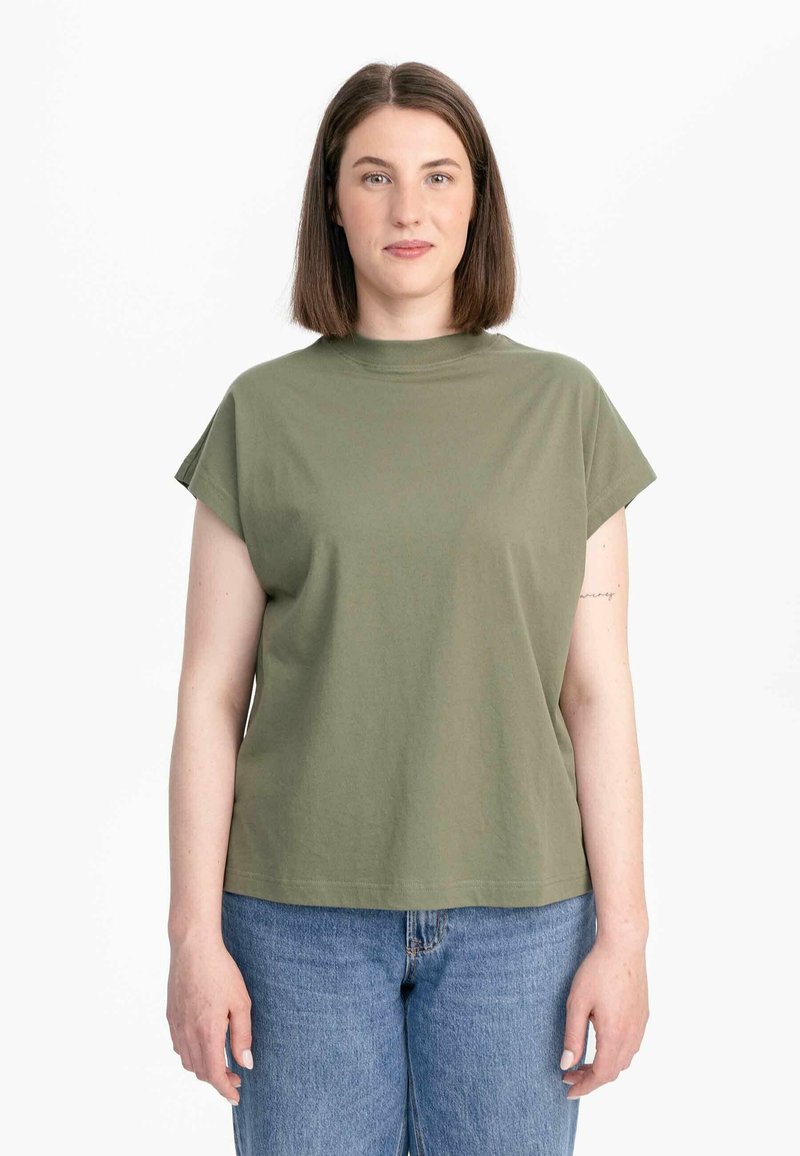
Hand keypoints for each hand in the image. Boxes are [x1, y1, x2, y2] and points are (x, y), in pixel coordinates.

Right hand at [166, 932, 253, 1105]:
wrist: (193, 947)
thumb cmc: (220, 971)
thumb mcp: (241, 1002)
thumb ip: (242, 1036)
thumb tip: (245, 1063)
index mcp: (207, 1032)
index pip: (214, 1074)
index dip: (225, 1089)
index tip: (236, 1097)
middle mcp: (187, 1033)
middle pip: (200, 1071)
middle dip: (217, 1080)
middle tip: (235, 1077)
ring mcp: (176, 1025)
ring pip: (187, 1061)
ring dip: (203, 1068)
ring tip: (221, 1062)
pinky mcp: (171, 1015)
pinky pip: (179, 1045)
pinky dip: (191, 1054)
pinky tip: (203, 1045)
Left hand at [559, 935, 648, 1099]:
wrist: (624, 945)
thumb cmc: (597, 970)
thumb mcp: (577, 1002)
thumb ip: (573, 1036)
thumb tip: (567, 1064)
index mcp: (615, 1034)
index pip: (601, 1075)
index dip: (585, 1086)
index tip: (568, 1090)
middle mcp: (632, 1034)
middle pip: (614, 1071)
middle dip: (591, 1078)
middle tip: (570, 1075)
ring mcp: (640, 1025)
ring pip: (624, 1060)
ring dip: (604, 1067)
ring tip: (583, 1062)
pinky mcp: (643, 1014)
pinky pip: (631, 1045)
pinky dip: (616, 1054)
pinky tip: (602, 1043)